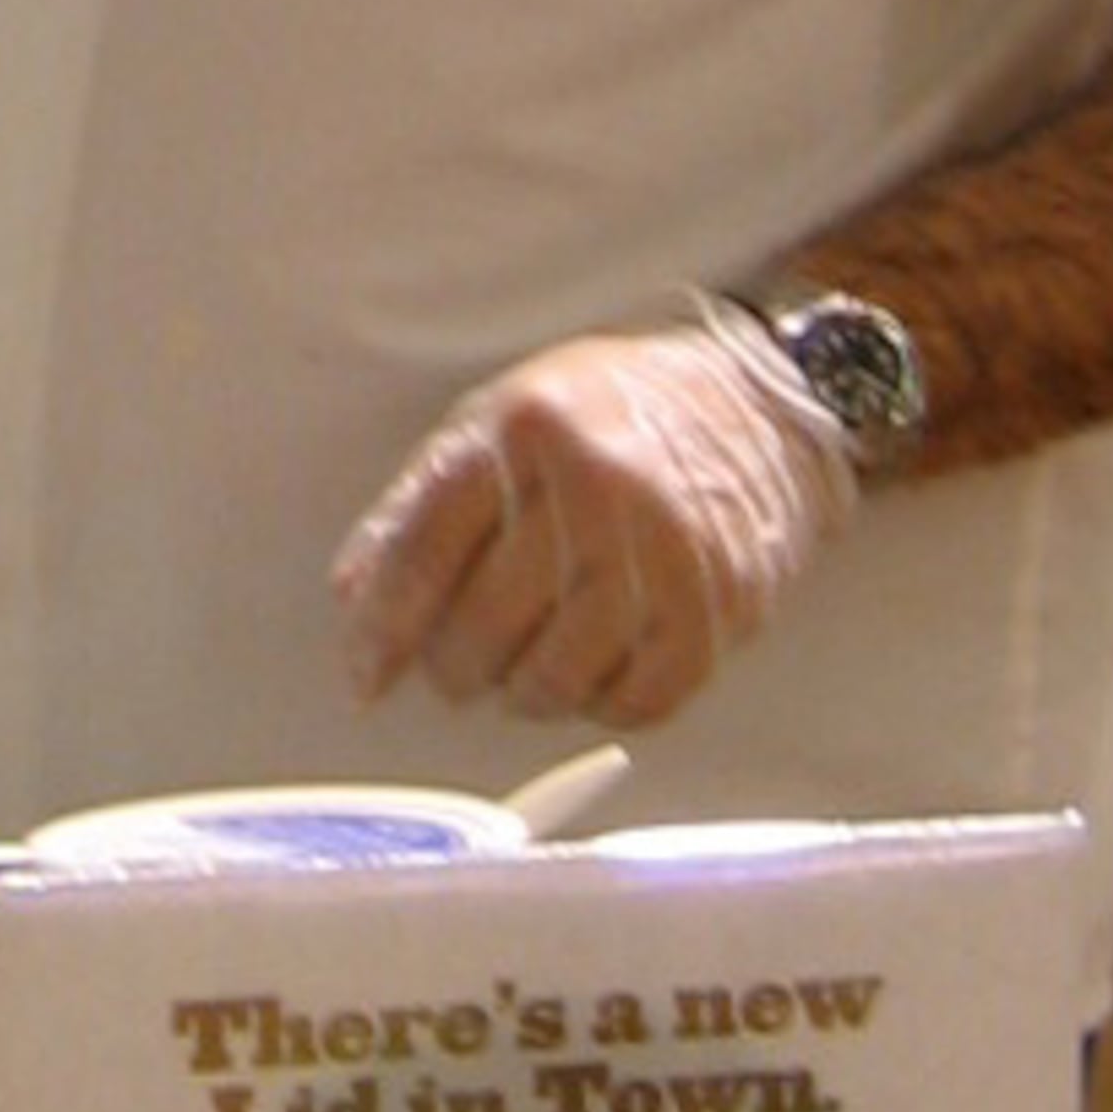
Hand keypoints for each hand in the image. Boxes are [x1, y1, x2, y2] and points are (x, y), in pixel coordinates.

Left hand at [329, 304, 856, 733]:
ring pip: (556, 680)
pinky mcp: (721, 606)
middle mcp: (597, 486)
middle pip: (483, 628)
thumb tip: (355, 597)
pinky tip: (595, 675)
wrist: (756, 404)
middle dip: (454, 668)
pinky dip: (602, 707)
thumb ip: (418, 506)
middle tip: (459, 666)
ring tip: (525, 669)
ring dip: (524, 695)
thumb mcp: (498, 422)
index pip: (424, 552)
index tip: (365, 677)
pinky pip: (639, 702)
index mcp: (526, 429)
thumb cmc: (613, 415)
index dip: (382, 630)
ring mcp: (664, 549)